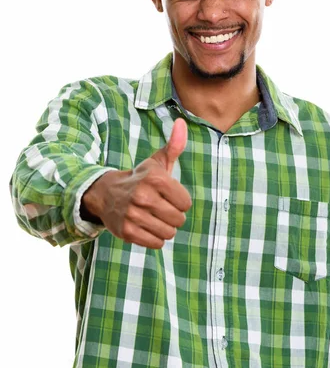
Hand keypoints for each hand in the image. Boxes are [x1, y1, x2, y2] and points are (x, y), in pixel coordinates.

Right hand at [81, 118, 191, 247]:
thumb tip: (181, 123)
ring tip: (154, 218)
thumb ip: (174, 145)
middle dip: (173, 216)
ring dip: (165, 228)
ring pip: (168, 233)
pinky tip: (146, 227)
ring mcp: (134, 215)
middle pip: (179, 219)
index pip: (186, 203)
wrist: (106, 194)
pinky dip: (155, 239)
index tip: (168, 196)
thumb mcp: (156, 162)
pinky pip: (156, 244)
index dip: (180, 201)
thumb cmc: (140, 178)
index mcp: (155, 178)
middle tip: (161, 208)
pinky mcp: (127, 232)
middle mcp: (143, 196)